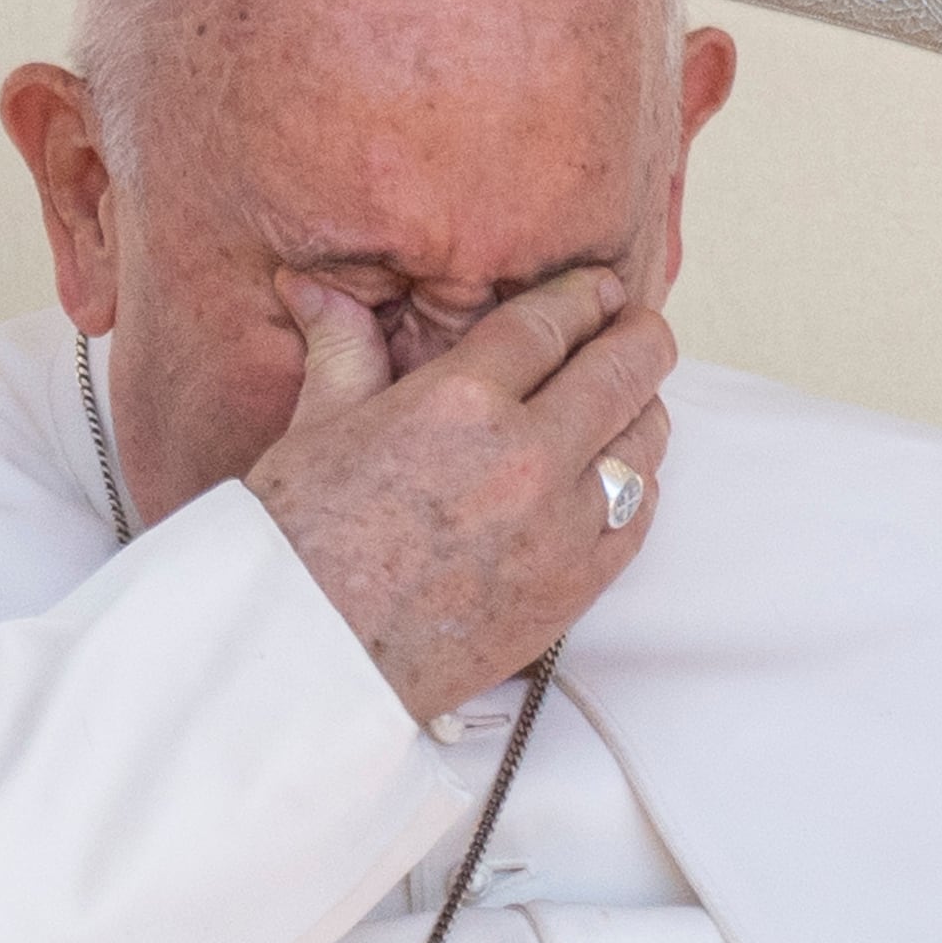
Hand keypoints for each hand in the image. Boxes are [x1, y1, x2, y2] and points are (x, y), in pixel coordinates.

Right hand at [245, 264, 673, 719]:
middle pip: (625, 369)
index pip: (551, 322)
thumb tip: (313, 285)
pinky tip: (615, 475)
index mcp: (457, 401)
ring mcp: (559, 527)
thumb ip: (345, 349)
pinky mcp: (574, 588)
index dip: (583, 296)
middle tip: (637, 327)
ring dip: (641, 409)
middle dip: (639, 336)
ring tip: (627, 400)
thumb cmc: (296, 544)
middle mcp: (524, 457)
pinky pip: (638, 517)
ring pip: (645, 442)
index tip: (597, 288)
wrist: (307, 657)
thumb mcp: (318, 426)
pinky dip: (636, 486)